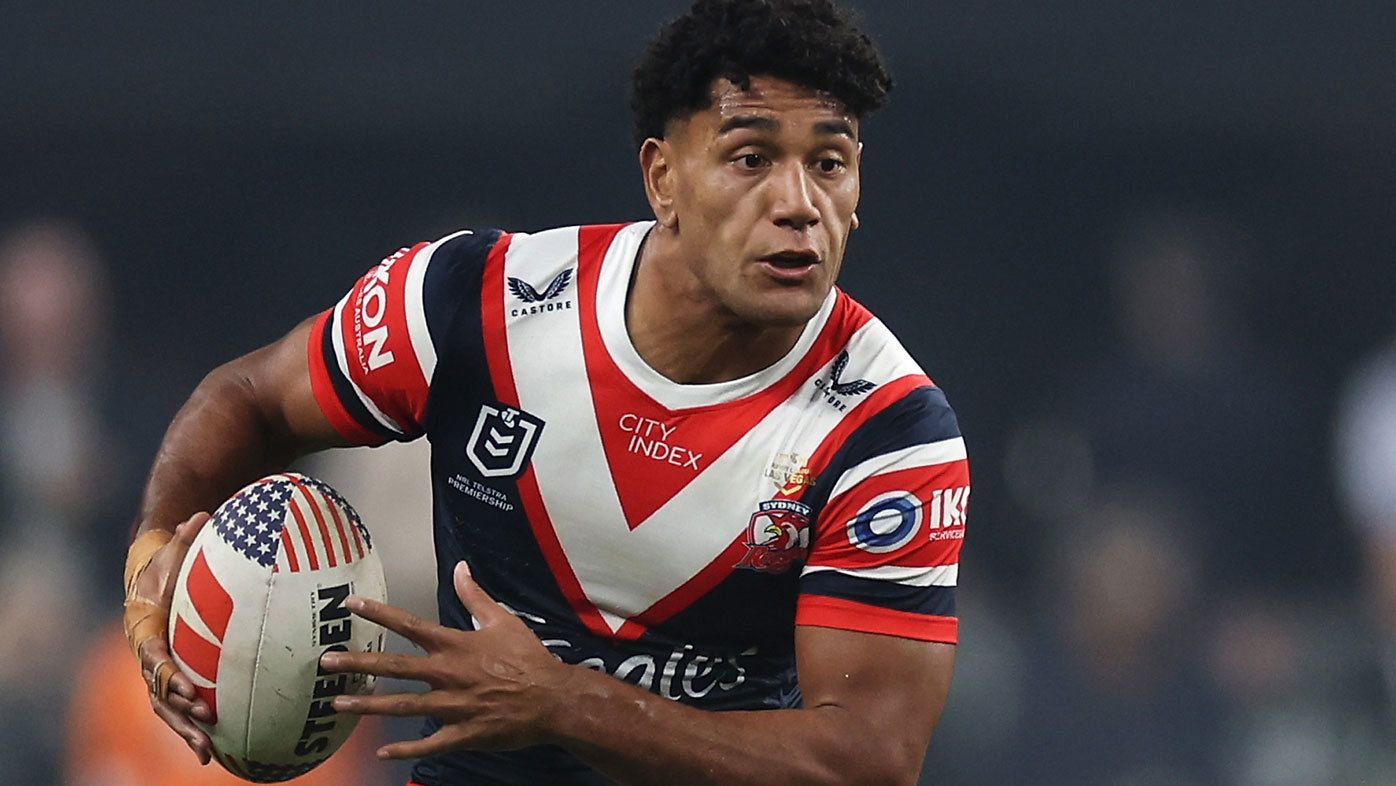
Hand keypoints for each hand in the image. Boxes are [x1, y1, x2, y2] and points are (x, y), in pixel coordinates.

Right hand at [134, 512, 216, 763]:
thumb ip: (184, 538)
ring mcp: (157, 671)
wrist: (147, 575)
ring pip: (166, 708)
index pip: (151, 656)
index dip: (166, 673)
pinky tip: (217, 748)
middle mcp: (147, 656)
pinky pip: (180, 706)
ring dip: (185, 730)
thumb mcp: (172, 550)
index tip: (184, 687)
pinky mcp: (171, 678)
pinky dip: (193, 727)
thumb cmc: (164, 562)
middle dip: (178, 712)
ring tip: (208, 750)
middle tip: (204, 723)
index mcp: (145, 629)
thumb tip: (202, 514)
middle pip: (157, 692)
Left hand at [321, 561, 573, 759]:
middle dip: (359, 664)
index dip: (379, 613)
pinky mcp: (463, 733)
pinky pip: (429, 744)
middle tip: (326, 663)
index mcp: (455, 645)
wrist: (552, 698)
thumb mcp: (503, 620)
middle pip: (395, 668)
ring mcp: (453, 706)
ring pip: (403, 706)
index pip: (409, 625)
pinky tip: (382, 752)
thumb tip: (461, 567)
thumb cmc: (528, 657)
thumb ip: (475, 595)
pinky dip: (405, 750)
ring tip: (338, 705)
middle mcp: (448, 674)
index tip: (352, 605)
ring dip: (369, 705)